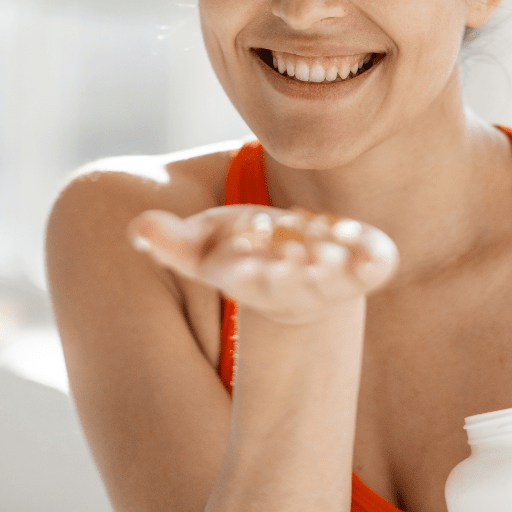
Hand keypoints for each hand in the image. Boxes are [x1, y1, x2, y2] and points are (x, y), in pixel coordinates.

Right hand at [128, 205, 398, 324]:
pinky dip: (374, 260)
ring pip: (335, 279)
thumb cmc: (245, 249)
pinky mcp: (366, 265)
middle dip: (294, 274)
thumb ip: (172, 241)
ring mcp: (333, 277)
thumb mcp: (205, 243)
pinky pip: (373, 265)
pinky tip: (374, 252)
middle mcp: (294, 283)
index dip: (246, 270)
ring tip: (337, 255)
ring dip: (335, 270)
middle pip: (293, 283)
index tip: (241, 260)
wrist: (302, 266)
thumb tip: (137, 228)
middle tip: (294, 259)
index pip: (247, 277)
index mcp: (252, 278)